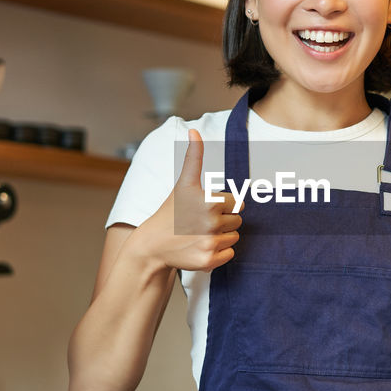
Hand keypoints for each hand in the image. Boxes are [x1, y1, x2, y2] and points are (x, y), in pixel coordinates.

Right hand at [127, 129, 241, 271]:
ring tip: (200, 234)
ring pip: (234, 237)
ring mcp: (209, 243)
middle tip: (202, 222)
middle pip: (237, 221)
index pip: (238, 203)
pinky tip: (201, 246)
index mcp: (210, 201)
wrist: (153, 243)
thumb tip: (194, 130)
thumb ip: (194, 157)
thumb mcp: (183, 182)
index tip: (206, 207)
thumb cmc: (171, 210)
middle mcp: (211, 223)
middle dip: (223, 221)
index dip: (223, 205)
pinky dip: (219, 252)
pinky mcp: (208, 261)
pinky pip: (230, 254)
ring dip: (221, 236)